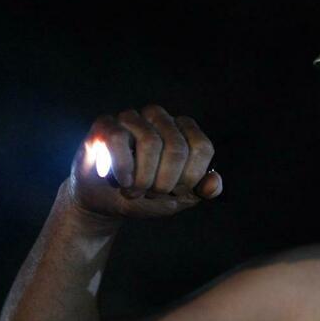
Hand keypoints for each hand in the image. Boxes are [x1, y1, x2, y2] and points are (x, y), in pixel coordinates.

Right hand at [67, 105, 222, 218]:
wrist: (106, 202)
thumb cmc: (147, 196)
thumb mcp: (179, 198)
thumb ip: (201, 191)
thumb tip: (214, 183)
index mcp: (183, 130)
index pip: (201, 147)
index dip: (192, 176)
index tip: (178, 191)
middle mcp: (160, 117)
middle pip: (177, 147)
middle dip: (166, 181)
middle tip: (153, 194)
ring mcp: (132, 117)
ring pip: (150, 142)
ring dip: (144, 178)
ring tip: (135, 191)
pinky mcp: (105, 124)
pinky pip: (118, 139)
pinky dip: (122, 168)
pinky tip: (122, 181)